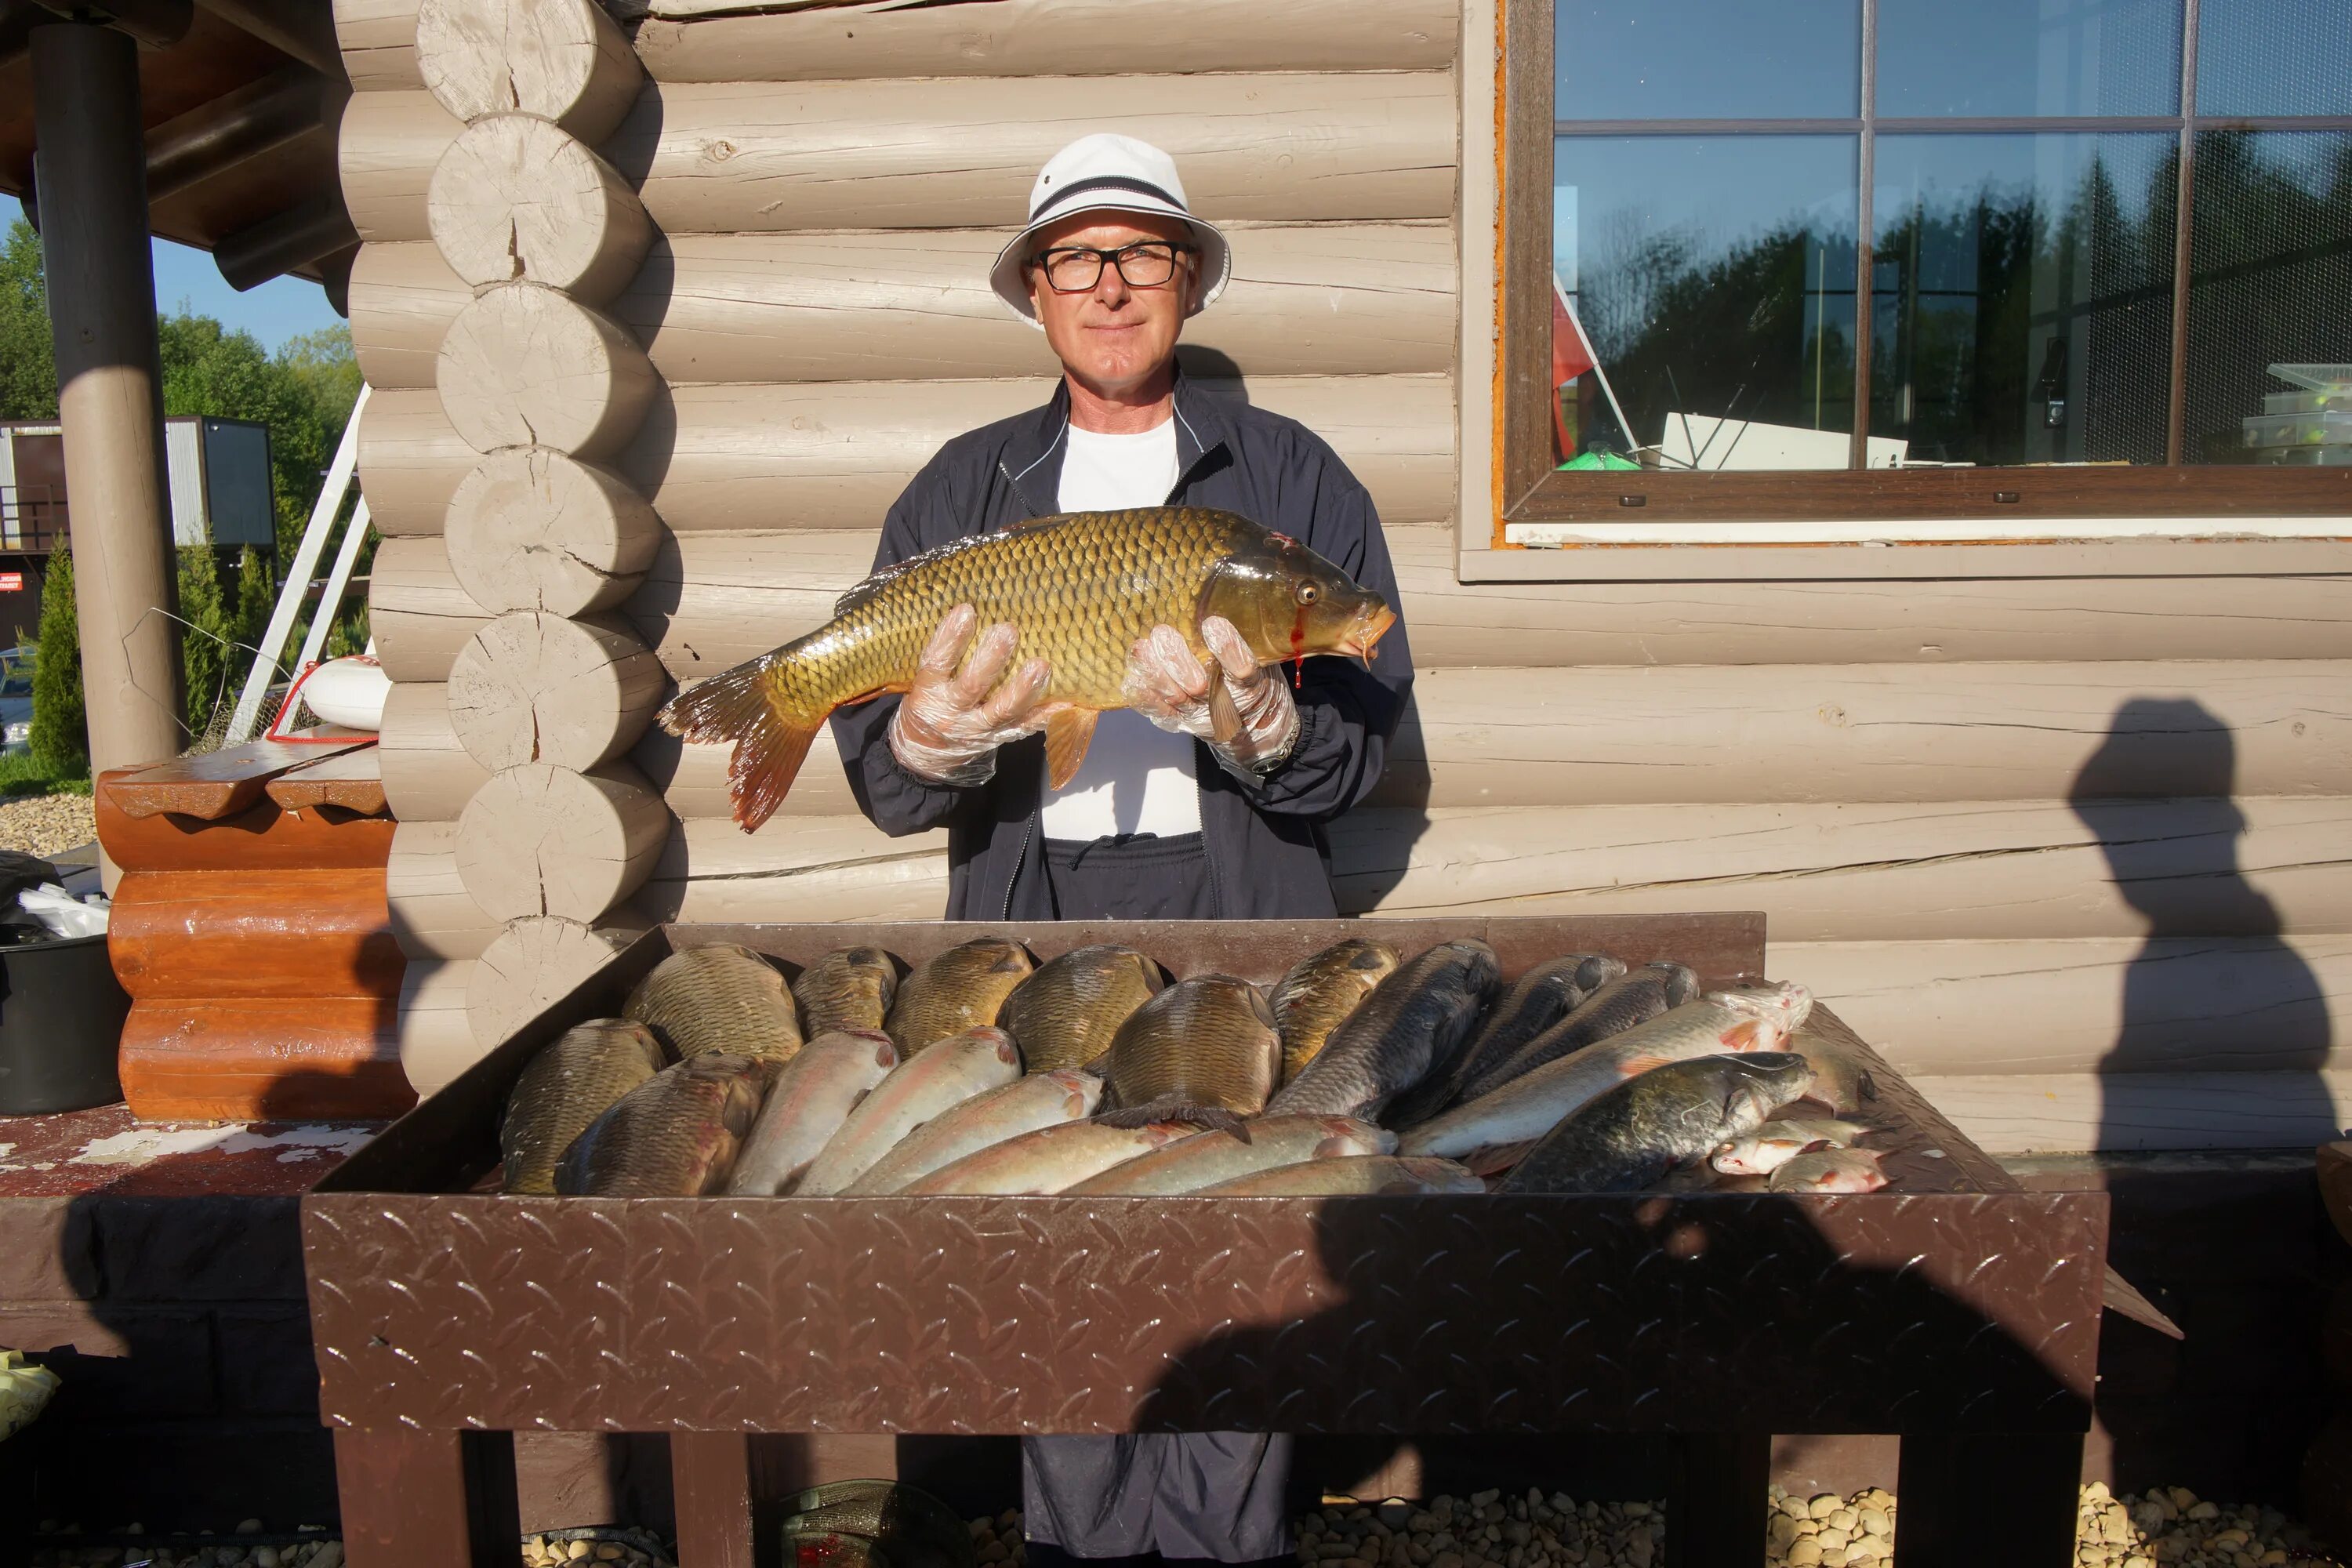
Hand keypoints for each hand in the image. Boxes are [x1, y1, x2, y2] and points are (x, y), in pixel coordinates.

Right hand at [888, 605, 1053, 785]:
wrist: (928, 753)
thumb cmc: (928, 701)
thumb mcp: (921, 680)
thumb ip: (942, 654)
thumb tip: (969, 607)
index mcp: (927, 691)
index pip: (936, 662)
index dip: (950, 638)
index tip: (966, 610)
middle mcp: (952, 712)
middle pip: (972, 686)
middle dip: (991, 659)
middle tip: (1008, 630)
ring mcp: (977, 728)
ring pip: (1002, 710)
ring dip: (1024, 688)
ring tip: (1041, 665)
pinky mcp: (999, 738)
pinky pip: (1025, 727)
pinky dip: (1046, 714)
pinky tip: (1066, 699)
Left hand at [1123, 616, 1300, 775]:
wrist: (1253, 729)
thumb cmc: (1255, 684)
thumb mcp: (1266, 663)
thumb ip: (1251, 641)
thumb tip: (1228, 597)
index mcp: (1252, 687)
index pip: (1242, 670)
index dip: (1228, 648)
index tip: (1213, 623)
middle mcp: (1224, 704)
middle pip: (1198, 686)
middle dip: (1177, 660)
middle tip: (1163, 633)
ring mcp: (1200, 716)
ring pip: (1174, 697)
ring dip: (1155, 672)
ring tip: (1142, 648)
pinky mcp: (1182, 723)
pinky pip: (1160, 712)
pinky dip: (1145, 696)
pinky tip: (1134, 679)